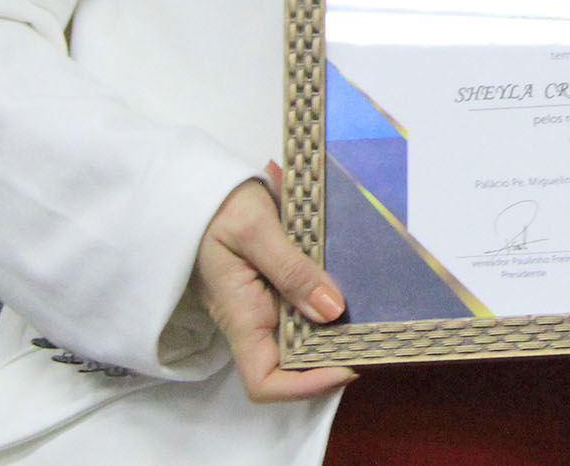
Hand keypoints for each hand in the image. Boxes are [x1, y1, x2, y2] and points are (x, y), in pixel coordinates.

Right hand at [193, 176, 357, 401]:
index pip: (264, 381)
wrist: (197, 183)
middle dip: (331, 355)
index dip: (305, 385)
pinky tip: (347, 281)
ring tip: (369, 307)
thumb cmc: (218, 204)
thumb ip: (292, 270)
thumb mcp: (257, 228)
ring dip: (332, 327)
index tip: (347, 364)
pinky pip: (298, 306)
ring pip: (300, 334)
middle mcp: (250, 319)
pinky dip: (323, 299)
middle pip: (290, 363)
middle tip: (372, 332)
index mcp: (240, 314)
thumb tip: (331, 311)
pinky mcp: (268, 286)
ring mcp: (258, 304)